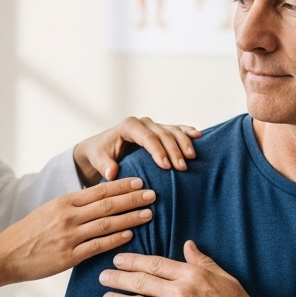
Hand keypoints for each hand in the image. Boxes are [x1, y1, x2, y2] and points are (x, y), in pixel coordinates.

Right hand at [0, 178, 155, 296]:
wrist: (6, 255)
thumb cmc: (28, 234)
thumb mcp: (48, 211)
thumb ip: (71, 206)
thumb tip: (95, 201)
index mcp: (63, 202)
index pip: (98, 190)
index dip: (121, 185)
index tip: (139, 181)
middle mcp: (68, 216)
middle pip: (107, 204)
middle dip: (132, 198)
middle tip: (153, 194)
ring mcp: (69, 236)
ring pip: (107, 224)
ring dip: (130, 218)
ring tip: (149, 213)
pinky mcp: (69, 256)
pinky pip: (98, 246)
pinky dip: (116, 239)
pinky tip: (131, 235)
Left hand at [73, 117, 200, 185]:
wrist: (102, 147)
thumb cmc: (100, 153)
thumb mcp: (98, 159)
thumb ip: (104, 165)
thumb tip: (112, 174)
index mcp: (128, 126)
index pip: (147, 137)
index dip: (158, 151)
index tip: (166, 166)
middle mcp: (143, 122)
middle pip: (163, 134)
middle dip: (174, 150)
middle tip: (182, 168)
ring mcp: (153, 125)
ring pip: (172, 130)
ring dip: (184, 142)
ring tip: (192, 157)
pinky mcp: (160, 130)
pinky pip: (176, 129)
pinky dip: (187, 132)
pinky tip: (198, 136)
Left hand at [98, 240, 284, 296]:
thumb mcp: (226, 279)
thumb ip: (203, 262)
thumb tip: (188, 245)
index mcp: (192, 275)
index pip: (154, 263)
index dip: (132, 261)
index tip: (119, 260)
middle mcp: (180, 293)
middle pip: (140, 281)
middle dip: (118, 278)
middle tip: (103, 276)